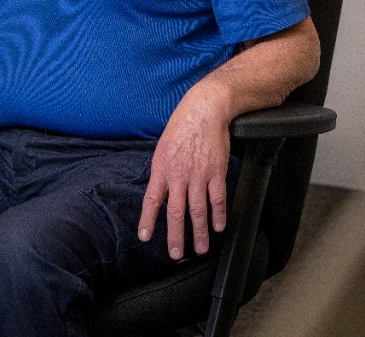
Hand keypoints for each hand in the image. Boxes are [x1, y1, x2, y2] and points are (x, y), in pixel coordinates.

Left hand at [137, 86, 231, 259]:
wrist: (203, 111)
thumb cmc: (181, 127)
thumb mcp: (162, 148)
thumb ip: (162, 171)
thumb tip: (159, 191)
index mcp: (161, 168)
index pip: (151, 200)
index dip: (148, 220)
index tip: (144, 236)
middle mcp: (178, 175)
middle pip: (176, 212)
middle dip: (176, 236)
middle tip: (176, 254)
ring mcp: (198, 175)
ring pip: (198, 210)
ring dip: (200, 232)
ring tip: (201, 249)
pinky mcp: (216, 172)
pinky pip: (218, 198)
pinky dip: (219, 215)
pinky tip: (219, 227)